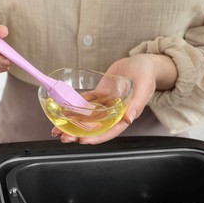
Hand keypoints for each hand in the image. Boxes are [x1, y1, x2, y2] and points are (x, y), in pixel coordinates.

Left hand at [52, 53, 176, 143]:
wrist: (142, 62)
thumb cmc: (146, 74)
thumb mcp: (144, 87)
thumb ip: (136, 104)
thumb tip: (128, 119)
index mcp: (126, 115)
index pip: (110, 130)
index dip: (96, 137)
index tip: (82, 141)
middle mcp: (114, 112)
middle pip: (95, 127)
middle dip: (79, 133)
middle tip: (63, 137)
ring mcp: (106, 104)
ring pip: (87, 117)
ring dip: (73, 123)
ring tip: (57, 129)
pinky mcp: (100, 94)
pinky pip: (86, 103)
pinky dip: (75, 107)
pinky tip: (63, 111)